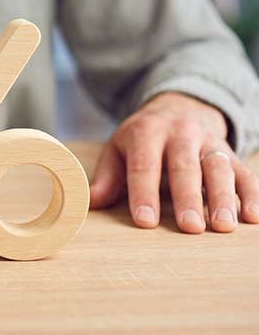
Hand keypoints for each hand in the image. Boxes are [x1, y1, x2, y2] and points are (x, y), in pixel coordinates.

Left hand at [90, 92, 258, 232]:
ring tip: (223, 227)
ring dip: (223, 198)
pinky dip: (252, 194)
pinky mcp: (230, 151)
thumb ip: (107, 177)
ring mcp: (209, 141)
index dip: (144, 193)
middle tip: (190, 227)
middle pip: (184, 167)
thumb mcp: (118, 149)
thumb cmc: (142, 137)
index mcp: (146, 132)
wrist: (178, 106)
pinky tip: (252, 217)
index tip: (145, 221)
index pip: (144, 165)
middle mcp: (180, 133)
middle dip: (188, 198)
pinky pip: (245, 173)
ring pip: (218, 168)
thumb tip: (91, 202)